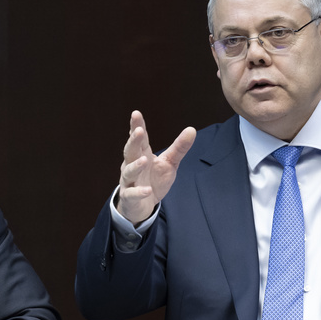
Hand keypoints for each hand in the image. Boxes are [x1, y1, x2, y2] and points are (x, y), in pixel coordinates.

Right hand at [115, 110, 195, 224]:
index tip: (136, 113)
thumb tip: (192, 129)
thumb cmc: (154, 180)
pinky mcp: (129, 197)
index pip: (139, 139)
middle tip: (139, 131)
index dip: (137, 126)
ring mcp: (129, 181)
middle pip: (130, 151)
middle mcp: (131, 165)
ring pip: (129, 172)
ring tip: (144, 161)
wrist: (142, 205)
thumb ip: (179, 148)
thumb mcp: (169, 163)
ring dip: (136, 166)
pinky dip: (139, 192)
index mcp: (141, 154)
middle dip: (133, 141)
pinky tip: (147, 190)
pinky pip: (132, 194)